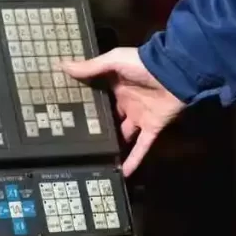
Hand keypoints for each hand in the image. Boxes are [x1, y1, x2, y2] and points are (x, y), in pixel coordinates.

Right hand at [63, 48, 184, 175]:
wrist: (173, 72)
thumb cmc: (142, 64)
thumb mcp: (113, 61)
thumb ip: (91, 67)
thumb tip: (63, 66)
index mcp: (116, 88)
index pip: (99, 100)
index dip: (86, 108)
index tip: (69, 117)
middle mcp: (127, 104)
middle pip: (110, 120)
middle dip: (98, 130)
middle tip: (79, 142)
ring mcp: (139, 118)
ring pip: (124, 136)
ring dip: (114, 147)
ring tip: (97, 160)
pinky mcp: (151, 128)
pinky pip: (141, 148)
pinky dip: (133, 161)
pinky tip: (121, 173)